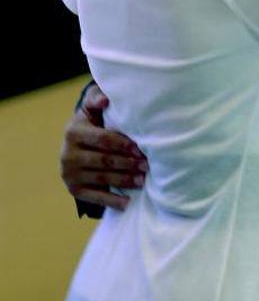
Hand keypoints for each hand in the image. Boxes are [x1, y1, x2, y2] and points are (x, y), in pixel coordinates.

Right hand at [61, 88, 146, 211]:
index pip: (102, 139)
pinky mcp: (74, 189)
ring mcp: (69, 173)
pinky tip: (128, 202)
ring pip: (102, 178)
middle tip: (148, 166)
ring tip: (143, 180)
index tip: (141, 148)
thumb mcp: (91, 107)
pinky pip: (95, 196)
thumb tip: (105, 99)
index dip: (123, 144)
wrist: (75, 143)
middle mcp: (68, 154)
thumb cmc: (92, 121)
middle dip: (128, 163)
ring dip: (124, 180)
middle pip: (104, 160)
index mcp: (73, 131)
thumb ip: (97, 98)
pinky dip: (112, 200)